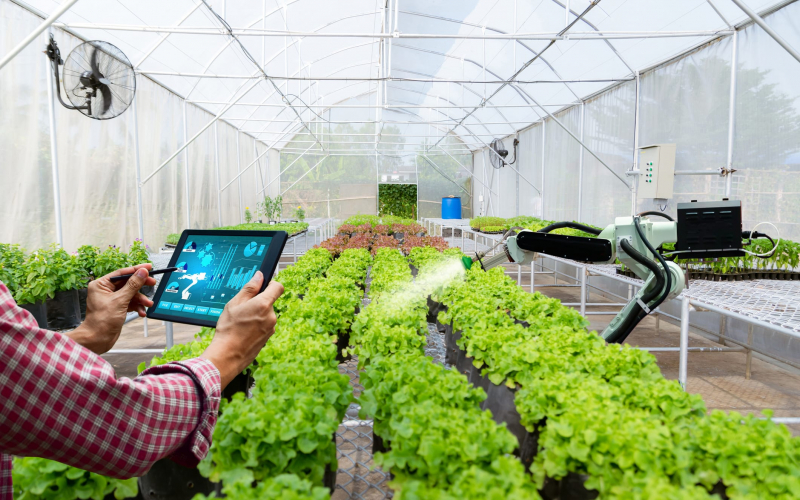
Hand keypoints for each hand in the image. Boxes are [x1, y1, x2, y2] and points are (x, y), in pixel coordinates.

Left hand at [68, 264, 155, 353]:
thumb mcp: (120, 300)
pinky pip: (130, 302)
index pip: (121, 273)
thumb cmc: (101, 321)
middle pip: (128, 282)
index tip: (148, 267)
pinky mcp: (117, 307)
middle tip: (152, 283)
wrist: (98, 339)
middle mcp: (105, 290)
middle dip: (140, 286)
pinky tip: (141, 311)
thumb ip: (133, 285)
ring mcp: (112, 299)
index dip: (136, 270)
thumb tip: (141, 272)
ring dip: (140, 299)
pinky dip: (137, 306)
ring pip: (131, 293)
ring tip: (147, 304)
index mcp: (101, 285)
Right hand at [202, 271, 282, 388]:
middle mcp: (271, 316)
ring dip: (257, 315)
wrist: (228, 355)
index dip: (271, 284)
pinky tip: (244, 331)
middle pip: (269, 302)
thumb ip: (249, 288)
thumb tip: (259, 276)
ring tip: (241, 322)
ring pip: (266, 315)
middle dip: (258, 303)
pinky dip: (257, 326)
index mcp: (264, 304)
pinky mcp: (268, 337)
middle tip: (243, 309)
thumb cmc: (229, 329)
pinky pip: (264, 326)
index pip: (278, 287)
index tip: (263, 285)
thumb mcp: (235, 304)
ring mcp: (271, 328)